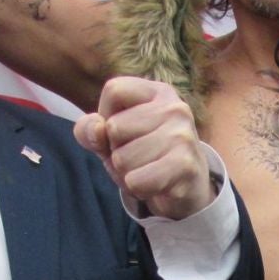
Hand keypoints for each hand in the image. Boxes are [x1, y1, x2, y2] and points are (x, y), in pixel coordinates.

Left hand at [74, 77, 213, 218]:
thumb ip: (90, 130)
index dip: (106, 116)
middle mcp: (175, 108)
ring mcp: (182, 135)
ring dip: (127, 173)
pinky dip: (137, 189)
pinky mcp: (185, 165)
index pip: (114, 90)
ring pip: (122, 158)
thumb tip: (97, 129)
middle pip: (114, 127)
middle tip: (139, 157)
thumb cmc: (144, 156)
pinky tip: (155, 185)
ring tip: (148, 171)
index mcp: (158, 92)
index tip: (124, 131)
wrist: (187, 188)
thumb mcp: (111, 139)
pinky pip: (136, 181)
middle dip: (116, 150)